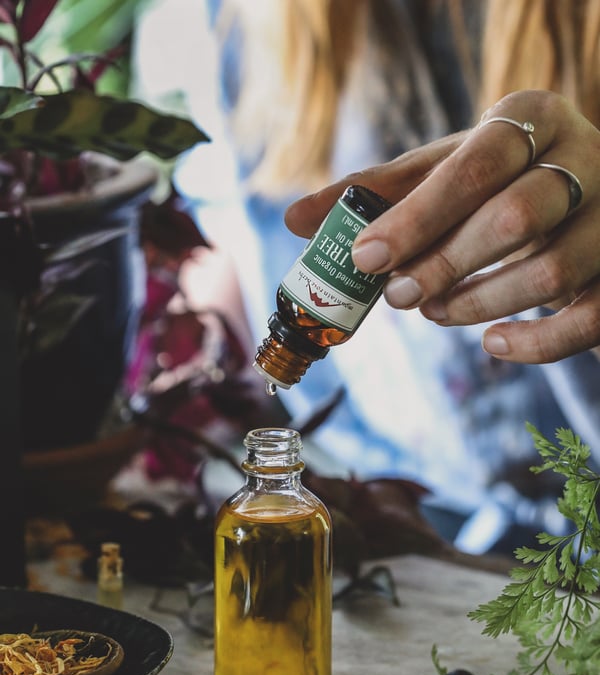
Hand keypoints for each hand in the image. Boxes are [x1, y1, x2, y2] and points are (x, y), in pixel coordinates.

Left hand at [285, 91, 599, 363]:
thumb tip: (295, 220)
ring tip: (436, 312)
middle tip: (400, 296)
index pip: (474, 163)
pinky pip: (586, 320)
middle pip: (514, 219)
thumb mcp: (443, 172)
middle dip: (444, 266)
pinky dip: (534, 344)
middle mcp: (585, 158)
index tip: (365, 259)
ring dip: (478, 304)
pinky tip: (492, 343)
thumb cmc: (499, 182)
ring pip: (550, 272)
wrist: (586, 194)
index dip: (416, 216)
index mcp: (532, 119)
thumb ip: (377, 194)